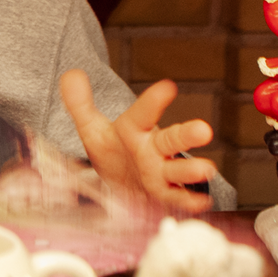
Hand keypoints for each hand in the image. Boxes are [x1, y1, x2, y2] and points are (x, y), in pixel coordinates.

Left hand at [59, 70, 216, 216]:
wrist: (121, 185)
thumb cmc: (114, 153)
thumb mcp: (93, 130)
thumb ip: (81, 104)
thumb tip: (71, 74)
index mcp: (136, 130)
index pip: (144, 113)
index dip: (154, 102)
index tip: (168, 87)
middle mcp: (153, 150)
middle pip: (172, 140)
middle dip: (188, 135)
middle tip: (204, 130)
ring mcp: (161, 173)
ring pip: (177, 170)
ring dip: (191, 170)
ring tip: (206, 168)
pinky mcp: (163, 196)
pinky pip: (177, 198)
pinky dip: (189, 200)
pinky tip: (201, 201)